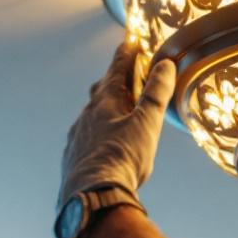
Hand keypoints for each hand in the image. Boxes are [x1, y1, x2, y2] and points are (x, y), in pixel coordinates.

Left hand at [58, 39, 175, 208]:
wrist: (92, 197)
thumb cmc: (122, 158)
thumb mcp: (147, 123)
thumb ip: (156, 93)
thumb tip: (165, 65)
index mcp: (105, 102)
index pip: (116, 69)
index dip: (126, 54)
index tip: (131, 41)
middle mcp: (86, 115)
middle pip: (100, 90)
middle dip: (113, 80)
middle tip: (124, 75)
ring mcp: (77, 137)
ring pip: (90, 115)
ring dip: (103, 109)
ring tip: (114, 112)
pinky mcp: (73, 158)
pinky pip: (84, 137)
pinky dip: (95, 133)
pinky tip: (101, 145)